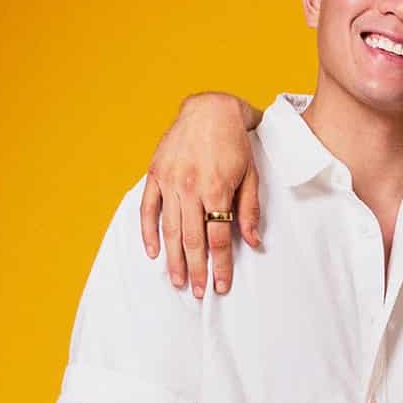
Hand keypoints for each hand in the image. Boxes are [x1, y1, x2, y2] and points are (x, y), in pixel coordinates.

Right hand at [140, 92, 261, 297]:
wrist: (210, 109)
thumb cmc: (235, 143)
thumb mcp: (251, 176)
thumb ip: (250, 210)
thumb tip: (254, 242)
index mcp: (217, 189)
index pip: (219, 239)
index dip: (221, 266)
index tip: (221, 286)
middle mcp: (190, 188)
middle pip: (193, 240)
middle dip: (196, 270)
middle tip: (198, 293)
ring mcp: (170, 181)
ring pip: (171, 230)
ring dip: (174, 259)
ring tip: (177, 281)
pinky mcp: (155, 174)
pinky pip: (148, 209)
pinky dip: (148, 232)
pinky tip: (153, 252)